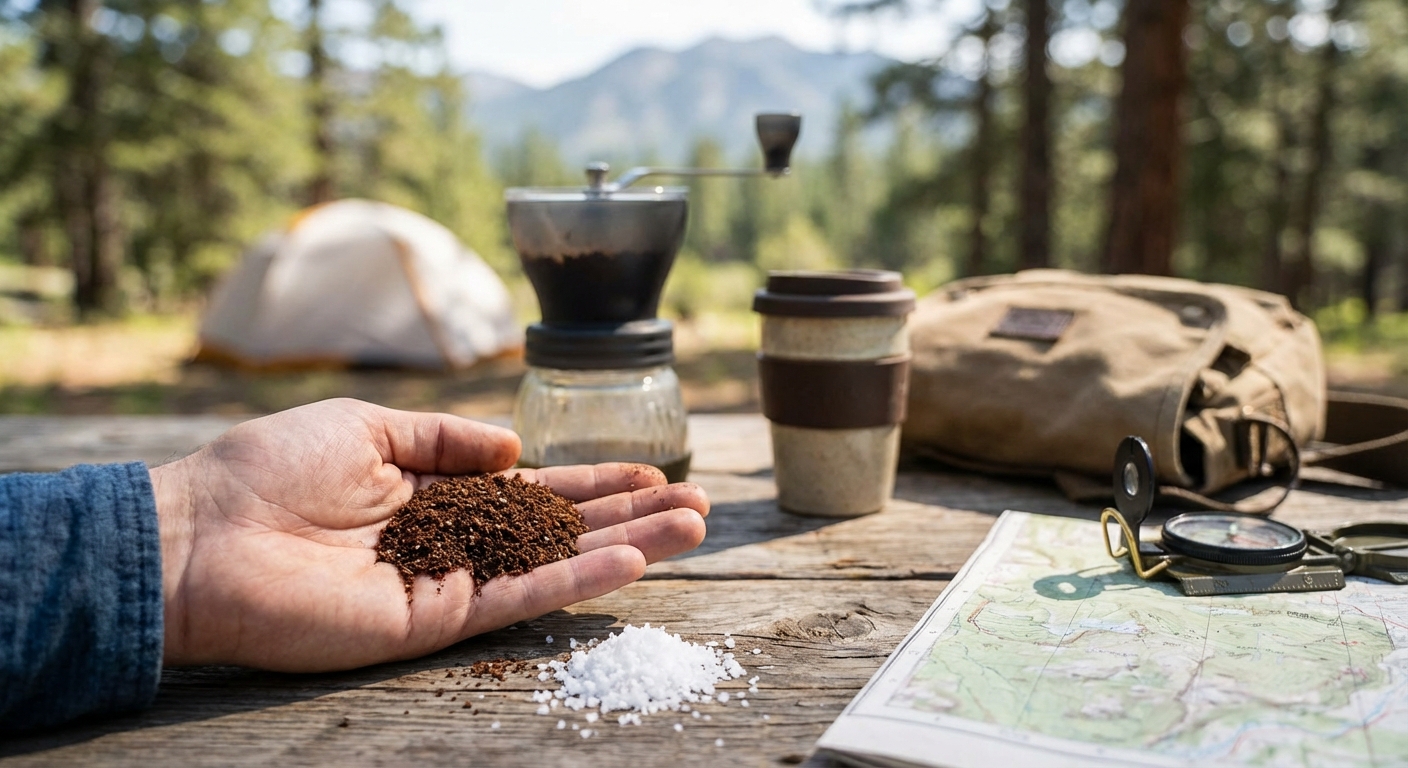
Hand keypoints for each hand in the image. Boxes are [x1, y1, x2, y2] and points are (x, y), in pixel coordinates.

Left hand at [149, 398, 707, 671]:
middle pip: (561, 528)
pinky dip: (576, 582)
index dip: (593, 479)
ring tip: (693, 530)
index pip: (532, 488)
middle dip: (630, 514)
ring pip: (555, 565)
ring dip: (627, 548)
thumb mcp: (367, 425)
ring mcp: (448, 583)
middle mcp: (453, 541)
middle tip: (701, 506)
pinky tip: (629, 561)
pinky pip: (518, 599)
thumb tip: (519, 446)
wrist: (200, 533)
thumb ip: (446, 438)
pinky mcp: (432, 620)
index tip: (651, 469)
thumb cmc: (268, 470)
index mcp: (435, 494)